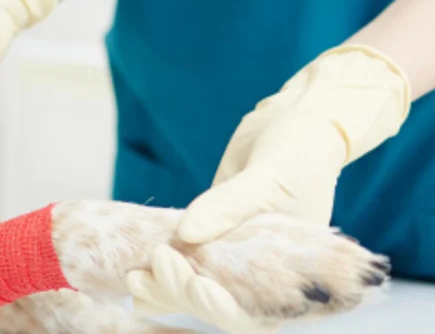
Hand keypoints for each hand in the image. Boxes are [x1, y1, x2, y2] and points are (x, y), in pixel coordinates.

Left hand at [124, 47, 407, 331]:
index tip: (198, 287)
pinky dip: (163, 271)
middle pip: (220, 305)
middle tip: (149, 269)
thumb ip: (229, 206)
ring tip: (133, 278)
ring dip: (166, 289)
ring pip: (198, 287)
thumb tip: (183, 233)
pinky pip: (187, 260)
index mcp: (294, 273)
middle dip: (183, 294)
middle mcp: (265, 273)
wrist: (296, 122)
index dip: (225, 308)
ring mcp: (236, 257)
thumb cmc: (301, 150)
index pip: (257, 311)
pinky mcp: (214, 236)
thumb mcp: (270, 177)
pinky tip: (134, 278)